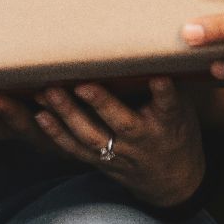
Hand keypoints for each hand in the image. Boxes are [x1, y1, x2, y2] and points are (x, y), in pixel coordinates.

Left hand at [30, 78, 204, 207]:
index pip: (168, 104)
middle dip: (100, 103)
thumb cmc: (176, 132)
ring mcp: (122, 153)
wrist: (172, 181)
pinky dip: (57, 134)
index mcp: (169, 121)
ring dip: (68, 115)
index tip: (157, 77)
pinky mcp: (103, 162)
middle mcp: (144, 138)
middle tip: (81, 83)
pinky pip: (77, 150)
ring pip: (92, 137)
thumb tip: (155, 42)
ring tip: (47, 93)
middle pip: (122, 123)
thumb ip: (167, 84)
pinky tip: (41, 116)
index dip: (163, 91)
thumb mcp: (182, 109)